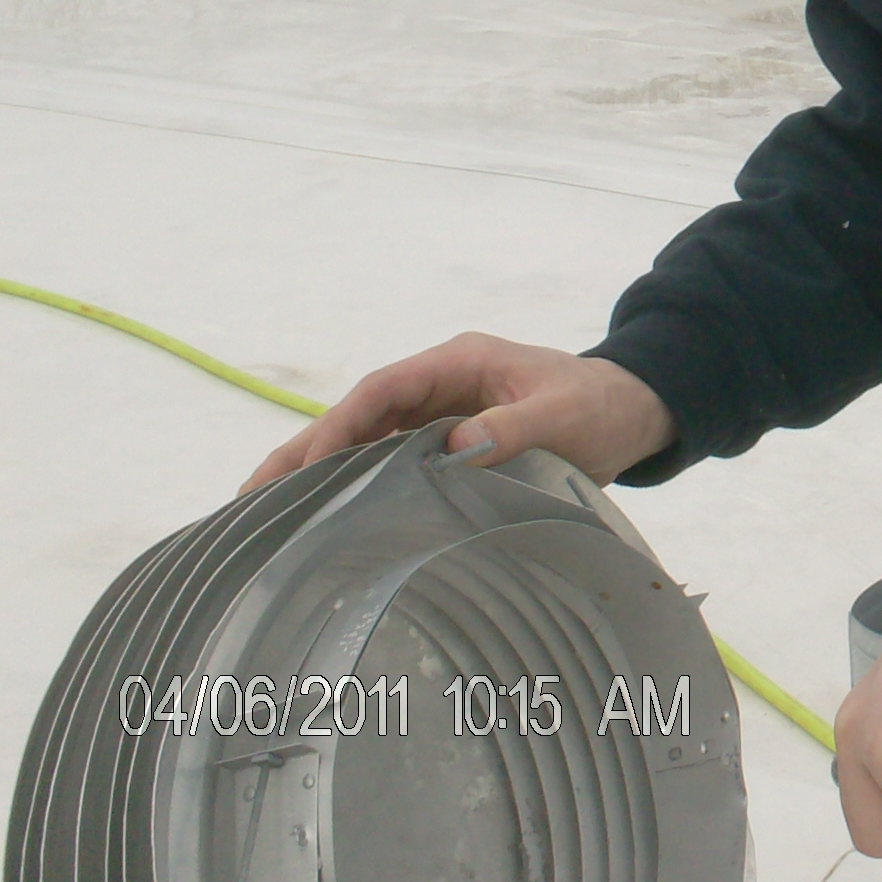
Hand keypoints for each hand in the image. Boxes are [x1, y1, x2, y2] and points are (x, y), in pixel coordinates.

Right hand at [236, 332, 677, 496]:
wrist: (632, 411)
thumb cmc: (600, 406)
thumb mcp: (564, 414)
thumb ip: (514, 426)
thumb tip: (454, 447)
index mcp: (460, 363)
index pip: (383, 390)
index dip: (341, 425)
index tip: (309, 466)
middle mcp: (440, 385)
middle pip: (359, 416)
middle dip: (305, 452)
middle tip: (249, 498)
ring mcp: (441, 413)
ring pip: (366, 442)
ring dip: (320, 474)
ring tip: (265, 518)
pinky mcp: (448, 443)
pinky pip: (391, 463)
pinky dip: (355, 487)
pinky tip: (325, 519)